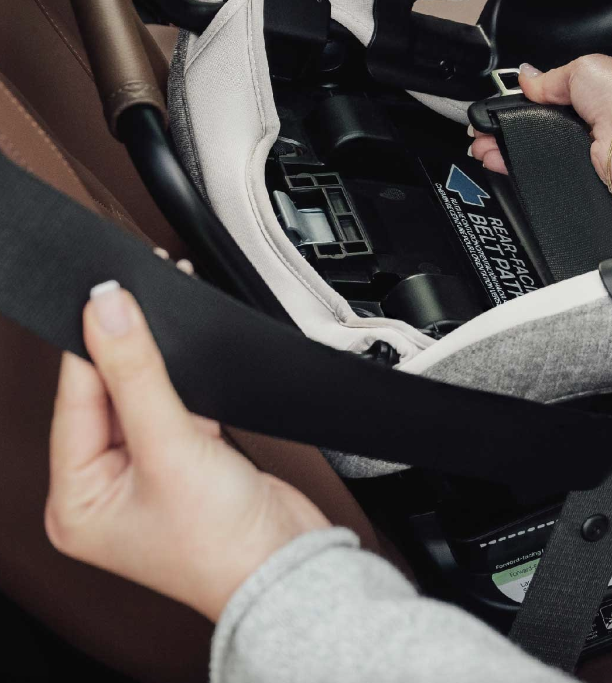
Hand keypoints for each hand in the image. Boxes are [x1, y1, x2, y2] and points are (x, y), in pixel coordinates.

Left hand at [45, 282, 329, 622]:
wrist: (289, 568)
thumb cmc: (220, 543)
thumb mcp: (170, 446)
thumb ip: (137, 372)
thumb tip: (107, 310)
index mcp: (73, 502)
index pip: (74, 400)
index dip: (93, 344)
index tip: (109, 293)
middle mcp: (102, 490)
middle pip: (105, 395)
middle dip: (127, 350)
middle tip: (143, 298)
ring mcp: (145, 476)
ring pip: (141, 396)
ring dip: (157, 363)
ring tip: (173, 328)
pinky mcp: (186, 462)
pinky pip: (174, 407)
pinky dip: (185, 383)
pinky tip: (197, 368)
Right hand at [470, 57, 611, 203]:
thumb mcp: (581, 69)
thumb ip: (549, 78)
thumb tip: (526, 75)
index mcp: (585, 95)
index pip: (540, 100)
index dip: (514, 106)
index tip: (492, 111)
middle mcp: (580, 124)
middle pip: (530, 128)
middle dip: (501, 130)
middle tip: (480, 131)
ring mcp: (576, 150)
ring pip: (530, 151)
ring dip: (503, 149)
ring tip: (481, 147)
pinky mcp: (575, 174)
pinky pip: (539, 171)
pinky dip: (516, 168)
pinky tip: (499, 161)